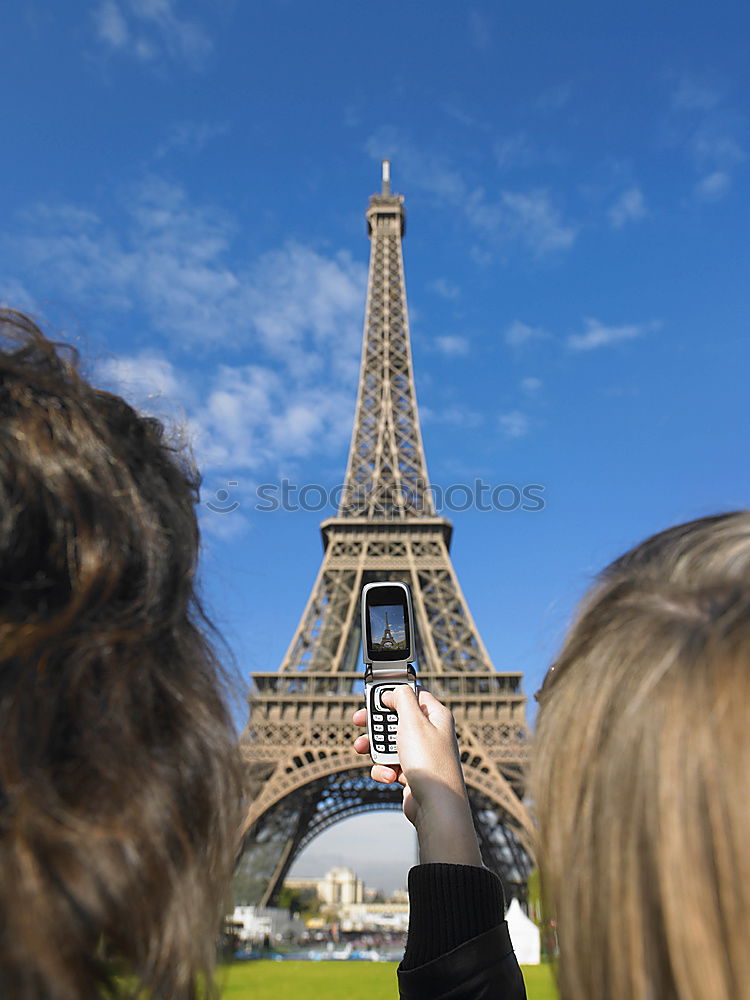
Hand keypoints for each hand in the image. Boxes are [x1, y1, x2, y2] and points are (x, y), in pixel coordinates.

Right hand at [352, 686, 482, 866]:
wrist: (436, 807)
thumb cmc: (429, 763)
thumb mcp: (412, 721)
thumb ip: (401, 698)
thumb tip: (392, 692)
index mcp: (435, 716)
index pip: (412, 694)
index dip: (392, 694)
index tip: (374, 696)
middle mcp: (430, 733)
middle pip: (395, 719)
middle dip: (376, 723)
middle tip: (359, 722)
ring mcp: (421, 755)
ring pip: (389, 743)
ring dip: (376, 748)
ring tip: (364, 750)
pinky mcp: (412, 773)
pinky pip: (391, 765)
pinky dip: (385, 769)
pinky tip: (390, 775)